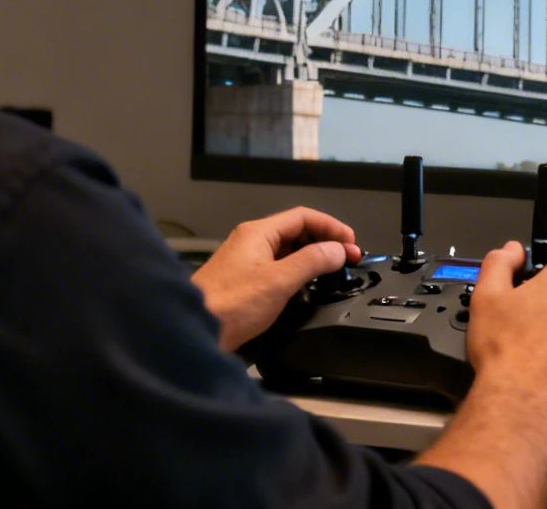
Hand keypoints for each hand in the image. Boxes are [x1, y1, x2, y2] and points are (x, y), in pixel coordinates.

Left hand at [191, 207, 361, 351]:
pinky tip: (307, 285)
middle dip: (325, 242)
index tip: (351, 244)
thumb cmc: (230, 305)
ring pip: (288, 250)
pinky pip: (279, 267)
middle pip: (296, 231)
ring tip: (333, 271)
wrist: (194, 330)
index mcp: (258, 233)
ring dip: (313, 257)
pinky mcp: (245, 281)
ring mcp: (247, 261)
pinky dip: (298, 271)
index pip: (303, 217)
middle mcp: (252, 241)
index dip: (331, 227)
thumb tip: (338, 250)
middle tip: (347, 259)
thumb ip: (312, 262)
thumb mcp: (279, 281)